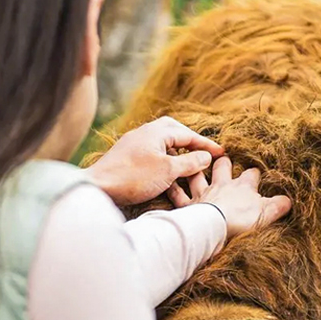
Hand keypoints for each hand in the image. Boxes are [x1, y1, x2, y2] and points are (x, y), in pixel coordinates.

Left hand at [86, 117, 223, 206]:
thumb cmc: (133, 178)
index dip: (206, 144)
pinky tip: (167, 176)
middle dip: (190, 143)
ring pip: (162, 145)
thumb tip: (206, 156)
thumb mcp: (168, 171)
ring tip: (188, 168)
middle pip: (174, 132)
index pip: (188, 134)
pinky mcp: (126, 158)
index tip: (222, 152)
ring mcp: (134, 145)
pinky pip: (151, 156)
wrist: (98, 188)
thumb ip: (190, 162)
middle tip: (203, 153)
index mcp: (156, 131)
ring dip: (177, 155)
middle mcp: (144, 133)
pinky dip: (163, 164)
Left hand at [169, 156, 291, 237]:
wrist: (214, 228)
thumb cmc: (240, 220)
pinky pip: (178, 195)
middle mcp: (221, 185)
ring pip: (197, 175)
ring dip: (195, 169)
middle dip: (223, 161)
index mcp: (242, 186)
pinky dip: (174, 189)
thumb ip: (278, 206)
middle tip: (223, 158)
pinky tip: (170, 185)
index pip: (251, 174)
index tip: (255, 173)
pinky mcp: (187, 205)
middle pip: (222, 166)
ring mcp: (202, 193)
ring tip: (194, 164)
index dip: (254, 173)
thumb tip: (289, 201)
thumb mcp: (266, 214)